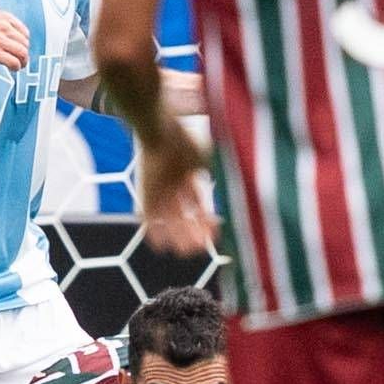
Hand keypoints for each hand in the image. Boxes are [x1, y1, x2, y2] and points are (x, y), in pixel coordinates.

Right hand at [0, 10, 29, 69]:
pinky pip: (14, 62)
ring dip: (23, 62)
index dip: (24, 42)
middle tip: (20, 60)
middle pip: (25, 43)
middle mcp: (3, 27)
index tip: (20, 48)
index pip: (24, 31)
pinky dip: (16, 68)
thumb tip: (10, 36)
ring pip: (22, 53)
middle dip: (24, 53)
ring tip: (18, 66)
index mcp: (2, 17)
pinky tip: (12, 69)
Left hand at [135, 130, 215, 259]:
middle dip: (192, 232)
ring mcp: (159, 189)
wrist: (158, 130)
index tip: (216, 233)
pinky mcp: (145, 191)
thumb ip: (218, 174)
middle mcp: (174, 185)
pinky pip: (148, 215)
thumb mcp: (206, 158)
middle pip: (184, 214)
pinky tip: (160, 246)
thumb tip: (239, 186)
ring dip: (176, 235)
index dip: (206, 220)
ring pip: (168, 218)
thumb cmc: (184, 141)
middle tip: (200, 249)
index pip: (199, 203)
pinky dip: (154, 230)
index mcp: (189, 175)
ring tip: (184, 252)